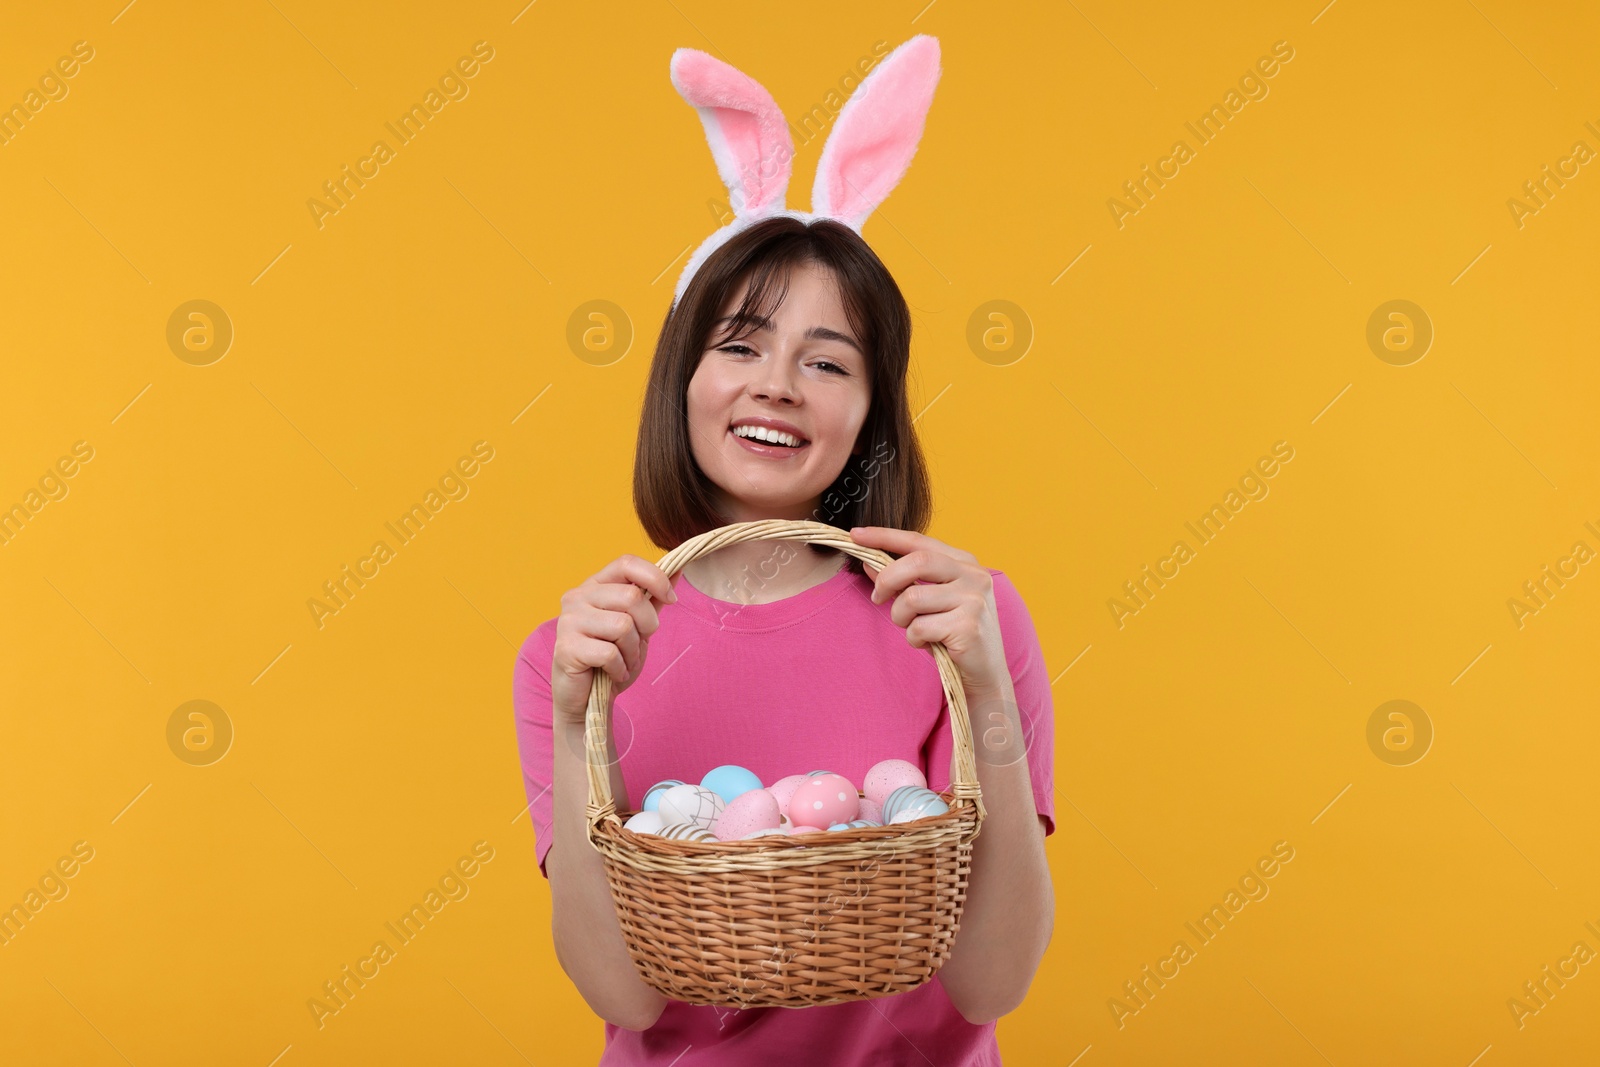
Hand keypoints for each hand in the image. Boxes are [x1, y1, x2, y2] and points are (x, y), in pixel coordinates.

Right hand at [550, 554, 676, 726]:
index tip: (671, 600)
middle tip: (640, 643)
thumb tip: (678, 568)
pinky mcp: (566, 648)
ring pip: (623, 626)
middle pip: (631, 596)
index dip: (655, 578)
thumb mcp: (638, 626)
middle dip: (648, 624)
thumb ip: (653, 598)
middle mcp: (577, 597)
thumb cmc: (610, 659)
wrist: (587, 699)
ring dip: (633, 651)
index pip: (627, 563)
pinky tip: (612, 672)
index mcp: (594, 586)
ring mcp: (568, 622)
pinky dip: (620, 668)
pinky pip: (610, 653)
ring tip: (624, 661)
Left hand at [849, 526, 1009, 694]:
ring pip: (912, 599)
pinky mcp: (968, 626)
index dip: (884, 536)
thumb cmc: (952, 633)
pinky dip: (914, 640)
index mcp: (964, 562)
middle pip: (916, 562)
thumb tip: (869, 565)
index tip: (856, 535)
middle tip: (877, 598)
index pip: (919, 541)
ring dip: (901, 618)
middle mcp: (974, 575)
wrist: (985, 672)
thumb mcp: (927, 602)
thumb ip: (903, 581)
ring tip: (915, 630)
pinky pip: (919, 628)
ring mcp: (974, 600)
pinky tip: (929, 645)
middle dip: (886, 579)